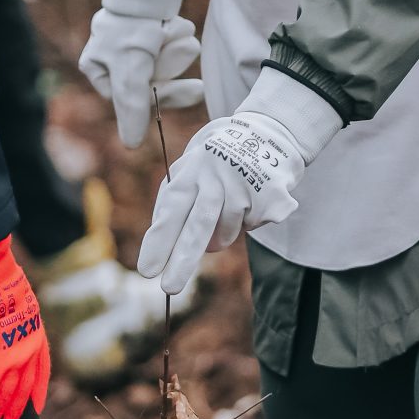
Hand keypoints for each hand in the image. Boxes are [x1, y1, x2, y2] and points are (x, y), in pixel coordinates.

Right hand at [79, 0, 201, 146]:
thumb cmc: (132, 26)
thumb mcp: (132, 69)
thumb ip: (132, 106)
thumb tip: (130, 145)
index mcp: (97, 69)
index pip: (134, 100)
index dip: (164, 94)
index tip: (192, 89)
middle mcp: (113, 60)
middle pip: (153, 83)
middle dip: (172, 64)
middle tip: (188, 47)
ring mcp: (134, 46)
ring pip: (166, 63)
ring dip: (177, 47)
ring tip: (175, 27)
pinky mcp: (152, 32)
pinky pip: (172, 45)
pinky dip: (178, 35)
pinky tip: (175, 21)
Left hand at [137, 67, 343, 297]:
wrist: (269, 129)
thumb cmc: (218, 155)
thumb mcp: (189, 165)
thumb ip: (175, 197)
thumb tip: (160, 236)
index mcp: (190, 172)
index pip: (171, 211)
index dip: (159, 241)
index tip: (147, 270)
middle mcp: (216, 179)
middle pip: (198, 226)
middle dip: (182, 260)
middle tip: (169, 288)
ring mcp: (244, 185)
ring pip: (228, 233)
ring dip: (224, 232)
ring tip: (229, 203)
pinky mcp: (271, 193)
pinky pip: (254, 225)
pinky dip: (250, 219)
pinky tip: (252, 197)